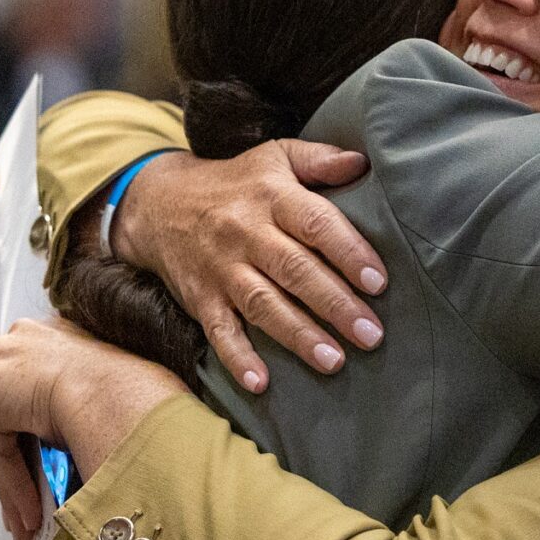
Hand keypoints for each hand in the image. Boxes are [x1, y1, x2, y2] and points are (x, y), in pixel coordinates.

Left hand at [0, 318, 186, 539]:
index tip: (48, 456)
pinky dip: (13, 484)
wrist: (118, 391)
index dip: (37, 423)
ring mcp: (1, 363)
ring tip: (29, 519)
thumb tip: (105, 432)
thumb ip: (90, 398)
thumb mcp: (110, 387)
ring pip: (3, 434)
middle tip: (33, 496)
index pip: (33, 380)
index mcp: (53, 331)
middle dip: (20, 455)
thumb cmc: (134, 389)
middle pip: (10, 408)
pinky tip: (30, 512)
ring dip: (15, 480)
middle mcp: (21, 339)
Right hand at [115, 142, 385, 391]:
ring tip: (334, 361)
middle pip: (294, 270)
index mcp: (272, 196)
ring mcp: (220, 268)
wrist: (159, 203)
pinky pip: (218, 331)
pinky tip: (260, 384)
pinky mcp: (200, 298)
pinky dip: (237, 358)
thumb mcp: (276, 156)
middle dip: (335, 304)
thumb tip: (363, 162)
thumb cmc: (237, 182)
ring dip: (298, 335)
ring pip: (262, 304)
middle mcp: (245, 233)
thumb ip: (320, 160)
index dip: (349, 253)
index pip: (316, 224)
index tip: (379, 282)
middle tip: (371, 334)